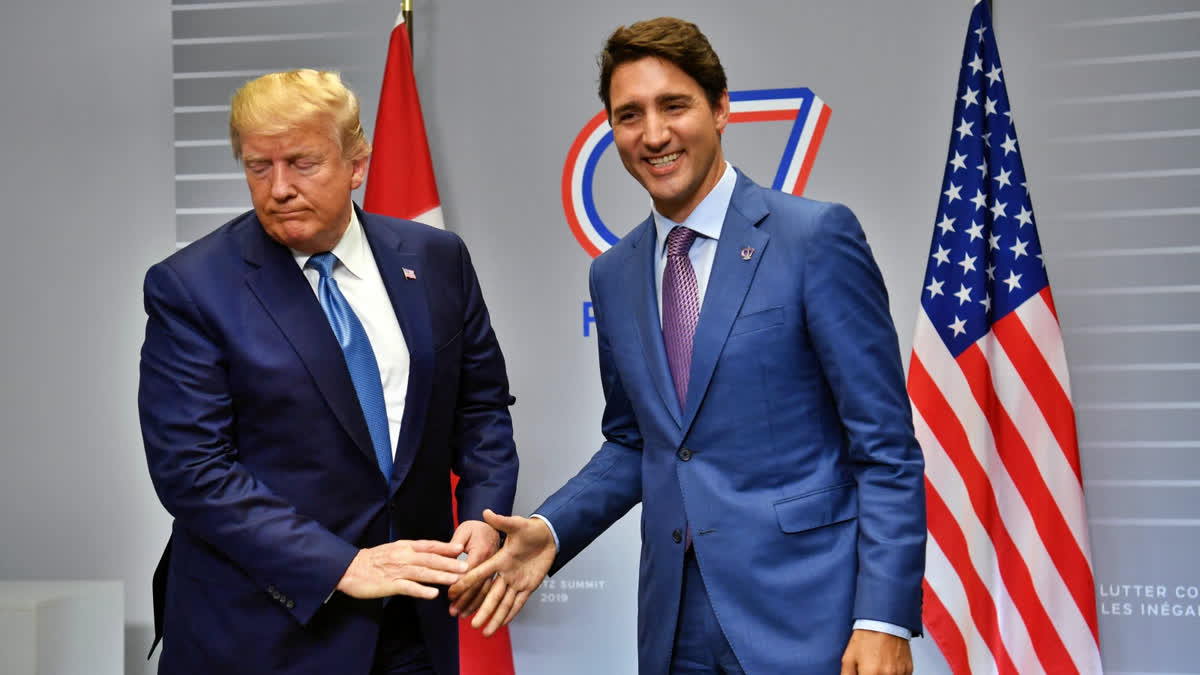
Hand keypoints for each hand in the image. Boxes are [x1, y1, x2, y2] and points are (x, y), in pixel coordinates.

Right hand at [336, 539, 465, 599]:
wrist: (348, 568)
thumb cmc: (372, 560)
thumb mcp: (394, 549)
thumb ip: (411, 551)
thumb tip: (431, 553)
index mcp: (404, 547)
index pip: (429, 545)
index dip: (445, 547)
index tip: (461, 548)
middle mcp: (403, 556)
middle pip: (430, 559)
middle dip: (449, 562)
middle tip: (466, 566)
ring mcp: (396, 570)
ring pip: (422, 572)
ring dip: (440, 576)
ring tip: (456, 580)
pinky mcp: (389, 584)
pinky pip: (408, 588)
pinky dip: (421, 590)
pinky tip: (433, 594)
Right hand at [447, 509, 555, 634]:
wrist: (547, 535)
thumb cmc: (530, 529)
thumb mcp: (517, 524)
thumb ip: (502, 521)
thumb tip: (486, 512)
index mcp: (499, 560)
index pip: (478, 574)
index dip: (465, 583)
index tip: (451, 593)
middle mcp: (505, 573)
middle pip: (489, 594)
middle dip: (479, 608)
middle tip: (465, 621)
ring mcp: (516, 581)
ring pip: (503, 602)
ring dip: (493, 617)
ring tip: (483, 632)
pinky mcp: (528, 585)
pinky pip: (518, 602)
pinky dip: (510, 613)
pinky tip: (501, 624)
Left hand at [447, 519, 500, 610]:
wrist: (493, 527)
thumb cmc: (477, 528)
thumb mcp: (464, 530)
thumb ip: (454, 544)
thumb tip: (445, 557)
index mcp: (483, 552)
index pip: (470, 573)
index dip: (460, 585)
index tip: (449, 595)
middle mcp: (492, 563)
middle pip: (479, 586)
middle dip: (466, 601)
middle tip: (454, 612)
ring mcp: (498, 570)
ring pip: (486, 591)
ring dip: (474, 605)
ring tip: (462, 615)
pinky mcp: (501, 574)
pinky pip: (492, 590)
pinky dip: (485, 602)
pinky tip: (477, 610)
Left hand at [840, 629, 912, 674]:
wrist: (884, 621)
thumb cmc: (866, 636)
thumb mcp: (848, 657)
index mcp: (871, 673)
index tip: (862, 673)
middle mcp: (887, 674)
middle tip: (870, 669)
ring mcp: (900, 672)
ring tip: (878, 666)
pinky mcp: (908, 669)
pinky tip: (887, 666)